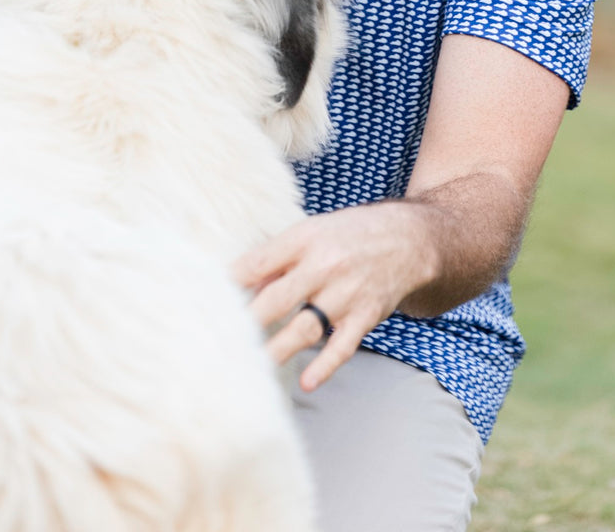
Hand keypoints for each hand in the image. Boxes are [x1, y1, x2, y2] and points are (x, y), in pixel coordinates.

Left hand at [232, 202, 435, 391]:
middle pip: (277, 298)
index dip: (231, 283)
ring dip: (277, 349)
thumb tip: (240, 285)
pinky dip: (326, 365)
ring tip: (251, 367)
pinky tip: (307, 382)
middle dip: (247, 321)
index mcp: (305, 238)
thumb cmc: (348, 235)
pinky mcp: (366, 315)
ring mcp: (347, 292)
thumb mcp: (312, 232)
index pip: (259, 262)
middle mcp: (325, 265)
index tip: (205, 302)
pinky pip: (343, 345)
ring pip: (306, 328)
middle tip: (219, 341)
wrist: (409, 239)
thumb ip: (278, 259)